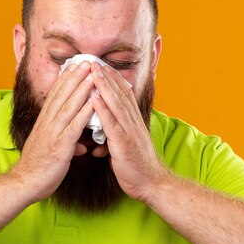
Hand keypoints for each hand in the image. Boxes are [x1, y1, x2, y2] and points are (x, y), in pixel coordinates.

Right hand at [10, 61, 95, 202]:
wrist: (25, 184)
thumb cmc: (39, 168)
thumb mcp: (51, 150)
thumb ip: (63, 142)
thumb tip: (77, 146)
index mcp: (44, 122)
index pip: (55, 96)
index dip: (65, 79)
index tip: (75, 65)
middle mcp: (47, 124)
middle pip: (62, 95)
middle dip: (75, 76)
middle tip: (86, 60)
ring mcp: (53, 133)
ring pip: (68, 106)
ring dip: (81, 89)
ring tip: (92, 74)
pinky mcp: (59, 146)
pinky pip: (74, 126)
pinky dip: (84, 113)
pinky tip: (93, 102)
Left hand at [90, 62, 168, 201]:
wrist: (151, 183)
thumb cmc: (137, 165)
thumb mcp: (129, 142)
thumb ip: (120, 129)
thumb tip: (110, 122)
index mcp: (134, 121)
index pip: (124, 94)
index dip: (113, 78)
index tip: (101, 65)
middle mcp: (133, 122)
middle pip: (120, 93)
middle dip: (107, 75)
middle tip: (94, 60)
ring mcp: (129, 131)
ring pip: (116, 103)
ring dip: (104, 85)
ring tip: (93, 70)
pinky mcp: (124, 144)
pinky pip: (112, 123)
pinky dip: (103, 109)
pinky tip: (94, 97)